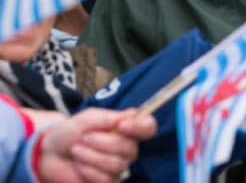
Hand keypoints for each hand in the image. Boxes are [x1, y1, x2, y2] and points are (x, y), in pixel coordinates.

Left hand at [38, 108, 156, 182]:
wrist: (51, 153)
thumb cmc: (71, 133)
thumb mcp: (87, 118)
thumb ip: (109, 117)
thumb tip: (132, 115)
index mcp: (127, 128)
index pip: (148, 127)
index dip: (140, 127)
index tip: (122, 126)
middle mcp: (128, 148)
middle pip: (130, 148)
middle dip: (103, 143)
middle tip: (85, 138)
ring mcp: (119, 166)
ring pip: (117, 165)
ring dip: (92, 157)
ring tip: (77, 151)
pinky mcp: (108, 182)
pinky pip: (107, 179)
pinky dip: (88, 171)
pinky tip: (79, 165)